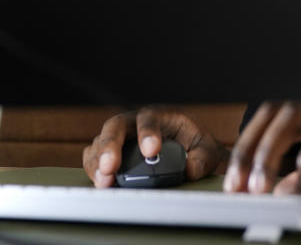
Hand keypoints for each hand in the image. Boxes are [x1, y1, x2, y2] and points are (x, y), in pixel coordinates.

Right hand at [82, 108, 227, 187]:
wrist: (189, 155)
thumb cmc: (196, 148)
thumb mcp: (207, 150)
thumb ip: (202, 159)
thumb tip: (190, 170)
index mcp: (162, 116)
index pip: (150, 118)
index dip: (148, 133)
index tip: (152, 152)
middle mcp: (136, 123)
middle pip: (116, 126)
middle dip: (111, 146)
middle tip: (110, 167)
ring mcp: (121, 138)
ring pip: (100, 142)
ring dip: (98, 162)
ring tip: (104, 182)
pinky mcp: (110, 154)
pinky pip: (94, 158)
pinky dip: (94, 171)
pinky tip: (101, 183)